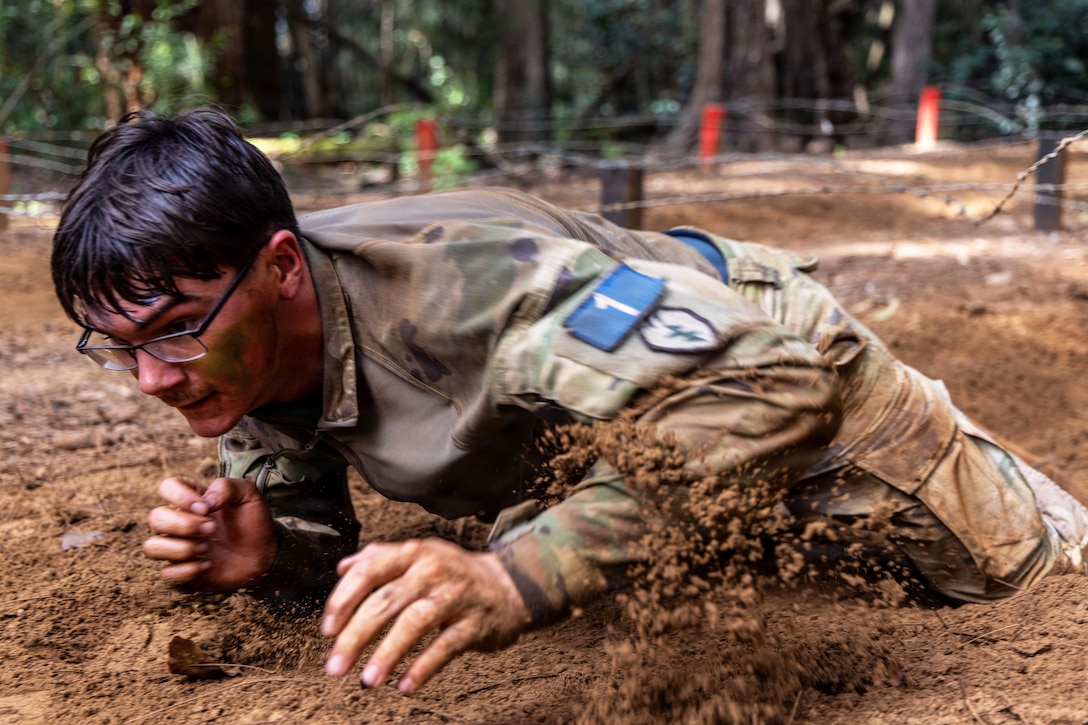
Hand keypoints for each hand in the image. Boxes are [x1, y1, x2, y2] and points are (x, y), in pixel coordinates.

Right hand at [143, 476, 276, 591]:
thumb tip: (205, 502)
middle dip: (185, 525)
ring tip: (207, 548)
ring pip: (152, 547)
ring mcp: (177, 549)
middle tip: (212, 529)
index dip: (181, 497)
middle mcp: (178, 523)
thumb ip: (228, 487)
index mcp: (191, 501)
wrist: (265, 554)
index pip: (167, 488)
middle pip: (155, 518)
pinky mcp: (181, 573)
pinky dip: (188, 570)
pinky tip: (208, 565)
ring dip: (181, 548)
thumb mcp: (249, 495)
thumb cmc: (253, 522)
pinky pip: (167, 574)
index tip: (206, 508)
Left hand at [321, 539, 531, 692]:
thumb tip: (343, 567)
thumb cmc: (455, 573)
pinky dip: (423, 668)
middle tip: (335, 666)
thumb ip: (380, 558)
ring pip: (414, 623)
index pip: (369, 572)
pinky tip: (405, 686)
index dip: (343, 600)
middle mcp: (432, 570)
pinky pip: (445, 647)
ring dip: (387, 654)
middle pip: (385, 602)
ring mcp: (455, 596)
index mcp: (414, 553)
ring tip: (368, 680)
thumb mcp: (419, 555)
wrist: (508, 585)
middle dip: (355, 636)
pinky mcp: (474, 623)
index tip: (328, 629)